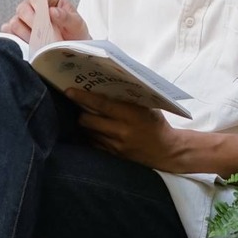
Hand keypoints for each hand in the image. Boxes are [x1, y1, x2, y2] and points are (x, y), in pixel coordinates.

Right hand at [0, 0, 88, 41]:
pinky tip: (29, 44)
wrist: (72, 49)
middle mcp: (33, 6)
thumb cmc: (74, 33)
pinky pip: (10, 34)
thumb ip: (66, 17)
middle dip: (33, 24)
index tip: (46, 21)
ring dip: (27, 34)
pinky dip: (18, 40)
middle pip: (22, 9)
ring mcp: (24, 19)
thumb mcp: (77, 24)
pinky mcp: (18, 32)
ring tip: (40, 42)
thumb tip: (53, 12)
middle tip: (44, 34)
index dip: (40, 10)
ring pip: (15, 23)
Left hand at [71, 96, 237, 175]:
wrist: (167, 151)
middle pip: (88, 120)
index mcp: (131, 115)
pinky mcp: (114, 156)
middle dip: (81, 111)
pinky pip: (94, 144)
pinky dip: (91, 136)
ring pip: (89, 132)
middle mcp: (122, 131)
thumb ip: (128, 97)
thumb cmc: (156, 123)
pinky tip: (94, 130)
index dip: (83, 97)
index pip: (101, 105)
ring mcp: (117, 146)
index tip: (69, 91)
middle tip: (79, 104)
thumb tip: (106, 81)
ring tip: (85, 116)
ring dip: (85, 124)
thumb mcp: (146, 106)